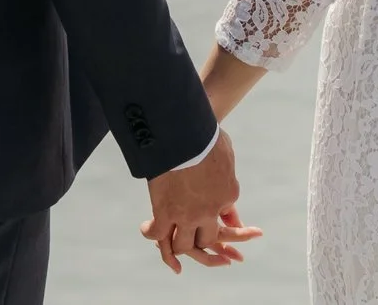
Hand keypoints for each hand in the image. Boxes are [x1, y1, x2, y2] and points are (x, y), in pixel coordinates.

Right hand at [138, 129, 261, 272]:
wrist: (183, 132)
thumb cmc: (205, 137)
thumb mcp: (226, 156)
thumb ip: (229, 180)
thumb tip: (230, 198)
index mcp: (228, 195)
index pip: (224, 219)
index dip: (213, 217)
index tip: (204, 212)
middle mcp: (209, 211)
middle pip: (205, 240)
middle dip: (198, 238)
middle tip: (186, 230)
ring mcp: (186, 215)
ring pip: (183, 245)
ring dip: (176, 242)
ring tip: (167, 234)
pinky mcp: (164, 213)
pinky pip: (158, 235)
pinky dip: (151, 233)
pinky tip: (146, 227)